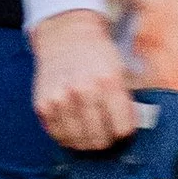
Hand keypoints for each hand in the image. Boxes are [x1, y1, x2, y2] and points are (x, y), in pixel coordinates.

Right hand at [30, 7, 142, 151]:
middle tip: (106, 133)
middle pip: (100, 139)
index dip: (125, 133)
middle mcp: (83, 90)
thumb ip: (130, 102)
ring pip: (79, 142)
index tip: (122, 129)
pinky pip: (58, 136)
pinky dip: (67, 137)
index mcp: (108, 81)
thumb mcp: (122, 71)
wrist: (65, 36)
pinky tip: (74, 126)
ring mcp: (60, 98)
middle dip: (107, 140)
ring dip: (87, 141)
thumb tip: (135, 132)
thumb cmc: (98, 56)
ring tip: (90, 131)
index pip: (122, 129)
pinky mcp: (42, 104)